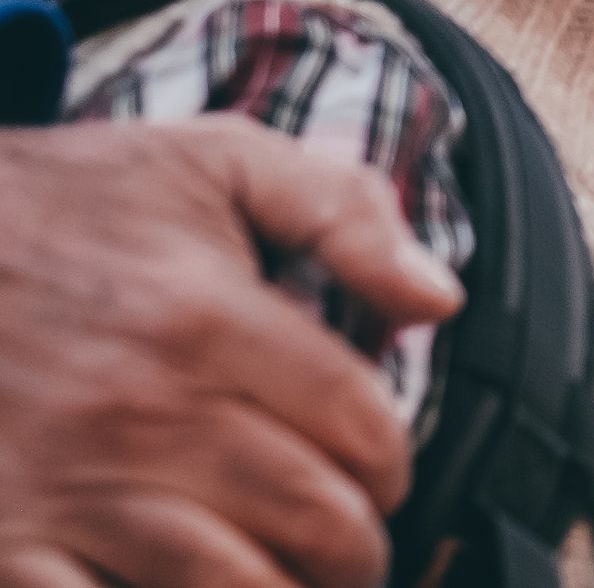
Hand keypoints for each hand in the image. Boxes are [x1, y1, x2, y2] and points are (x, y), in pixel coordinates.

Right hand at [0, 116, 464, 587]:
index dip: (395, 464)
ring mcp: (66, 486)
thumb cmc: (66, 202)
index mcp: (208, 320)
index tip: (387, 476)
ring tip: (294, 584)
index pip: (357, 425)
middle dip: (356, 550)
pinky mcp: (3, 541)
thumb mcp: (215, 160)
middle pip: (308, 518)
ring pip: (222, 587)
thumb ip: (345, 213)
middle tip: (356, 552)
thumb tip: (439, 299)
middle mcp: (143, 413)